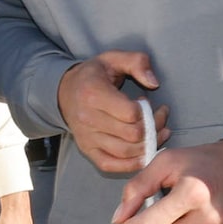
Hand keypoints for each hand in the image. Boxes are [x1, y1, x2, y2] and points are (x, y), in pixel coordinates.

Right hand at [59, 50, 168, 173]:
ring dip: (149, 144)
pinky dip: (133, 163)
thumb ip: (137, 62)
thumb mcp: (113, 58)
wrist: (64, 92)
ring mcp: (87, 137)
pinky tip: (145, 151)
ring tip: (156, 131)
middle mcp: (87, 118)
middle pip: (133, 134)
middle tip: (157, 117)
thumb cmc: (93, 75)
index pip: (131, 113)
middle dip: (154, 127)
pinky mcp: (88, 150)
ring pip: (127, 152)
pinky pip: (113, 165)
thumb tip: (154, 83)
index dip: (148, 110)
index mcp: (93, 93)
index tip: (147, 102)